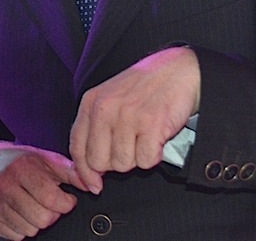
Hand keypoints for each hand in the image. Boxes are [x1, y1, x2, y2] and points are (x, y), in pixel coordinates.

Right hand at [0, 143, 83, 240]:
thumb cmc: (19, 162)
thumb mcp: (46, 159)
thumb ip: (71, 171)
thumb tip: (93, 184)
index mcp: (22, 168)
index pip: (51, 198)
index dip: (66, 203)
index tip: (66, 198)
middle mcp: (4, 185)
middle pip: (42, 219)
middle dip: (52, 214)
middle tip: (48, 204)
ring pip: (29, 230)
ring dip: (36, 222)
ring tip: (33, 206)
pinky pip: (14, 236)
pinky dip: (21, 229)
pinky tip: (20, 213)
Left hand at [69, 46, 199, 193]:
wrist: (178, 70)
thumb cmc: (144, 88)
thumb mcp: (110, 99)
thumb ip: (96, 129)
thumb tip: (91, 170)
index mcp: (91, 102)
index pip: (77, 147)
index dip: (85, 172)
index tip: (93, 184)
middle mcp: (106, 108)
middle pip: (99, 162)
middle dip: (115, 162)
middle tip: (130, 146)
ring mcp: (128, 116)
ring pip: (123, 164)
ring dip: (136, 157)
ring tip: (145, 136)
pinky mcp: (151, 124)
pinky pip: (146, 161)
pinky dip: (154, 155)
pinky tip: (157, 138)